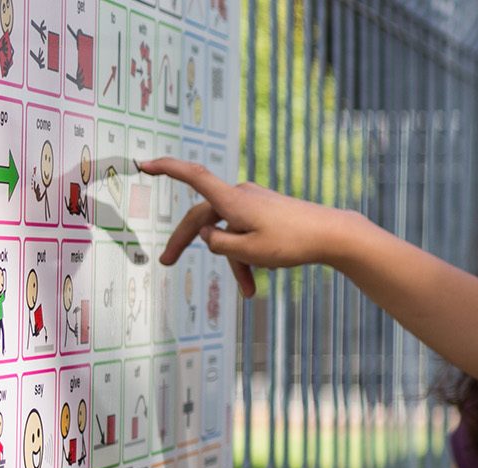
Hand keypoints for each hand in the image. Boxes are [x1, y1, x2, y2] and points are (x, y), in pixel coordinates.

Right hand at [137, 157, 365, 296]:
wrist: (334, 234)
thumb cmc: (293, 243)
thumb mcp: (249, 252)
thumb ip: (219, 245)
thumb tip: (205, 235)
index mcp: (232, 200)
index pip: (192, 176)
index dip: (166, 169)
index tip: (143, 164)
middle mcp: (240, 196)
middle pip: (203, 218)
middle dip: (186, 242)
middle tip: (167, 262)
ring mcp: (254, 203)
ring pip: (229, 232)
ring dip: (234, 262)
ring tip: (249, 292)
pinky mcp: (267, 212)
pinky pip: (246, 233)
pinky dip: (248, 256)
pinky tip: (256, 283)